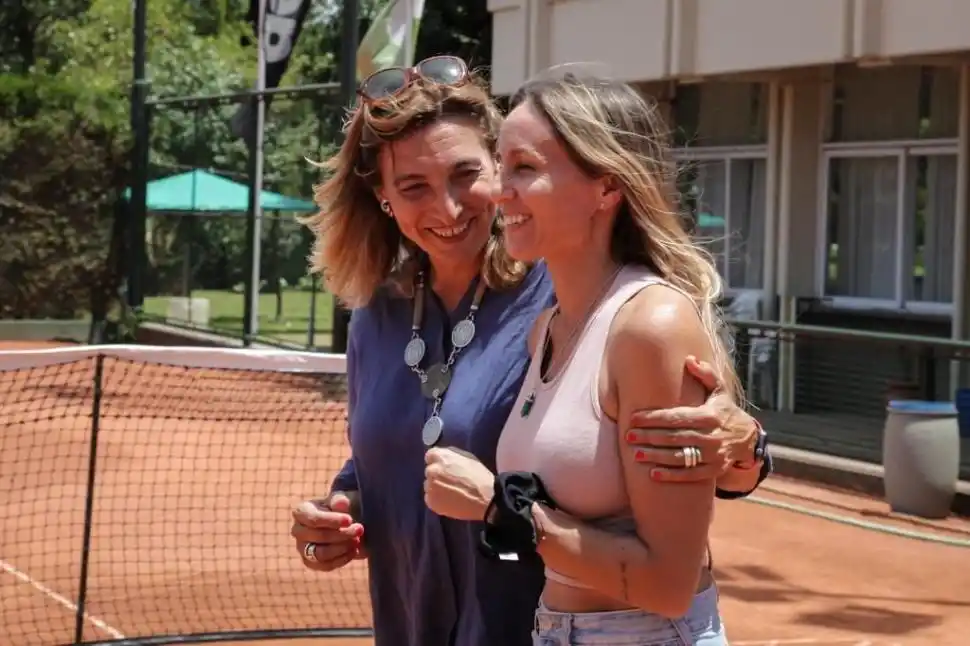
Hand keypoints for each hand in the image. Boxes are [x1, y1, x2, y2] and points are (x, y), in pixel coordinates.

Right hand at [291, 491, 365, 571]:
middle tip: (360, 529)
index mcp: (301, 512)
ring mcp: (302, 548)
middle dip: (342, 534)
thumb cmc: (340, 508)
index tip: (350, 520)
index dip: (332, 520)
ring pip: (321, 554)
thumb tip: (341, 504)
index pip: (313, 519)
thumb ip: (340, 500)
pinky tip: (354, 551)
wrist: (343, 522)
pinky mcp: (311, 563)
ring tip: (357, 541)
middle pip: (319, 536)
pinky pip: (325, 566)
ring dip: (342, 548)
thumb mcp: (341, 499)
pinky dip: (341, 559)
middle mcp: (298, 531)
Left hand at [423, 447, 494, 520]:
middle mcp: (432, 470)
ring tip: (451, 493)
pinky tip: (450, 501)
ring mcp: (430, 487)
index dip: (438, 462)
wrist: (485, 498)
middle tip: (450, 482)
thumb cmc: (479, 476)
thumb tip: (441, 456)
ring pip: (429, 486)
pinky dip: (438, 500)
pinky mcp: (431, 502)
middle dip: (437, 475)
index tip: (445, 468)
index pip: (430, 456)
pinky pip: (430, 498)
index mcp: (440, 457)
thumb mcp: (466, 457)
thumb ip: (450, 455)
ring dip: (436, 488)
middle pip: (429, 471)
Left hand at [625, 356, 759, 481]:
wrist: (747, 438)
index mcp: (710, 415)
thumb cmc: (724, 411)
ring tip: (635, 454)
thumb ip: (705, 374)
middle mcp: (712, 436)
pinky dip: (671, 475)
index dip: (653, 418)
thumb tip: (690, 359)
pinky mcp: (713, 471)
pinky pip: (690, 475)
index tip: (633, 418)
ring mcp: (713, 456)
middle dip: (649, 437)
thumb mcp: (719, 390)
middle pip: (674, 437)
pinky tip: (653, 473)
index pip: (676, 417)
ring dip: (656, 456)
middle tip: (628, 436)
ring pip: (680, 457)